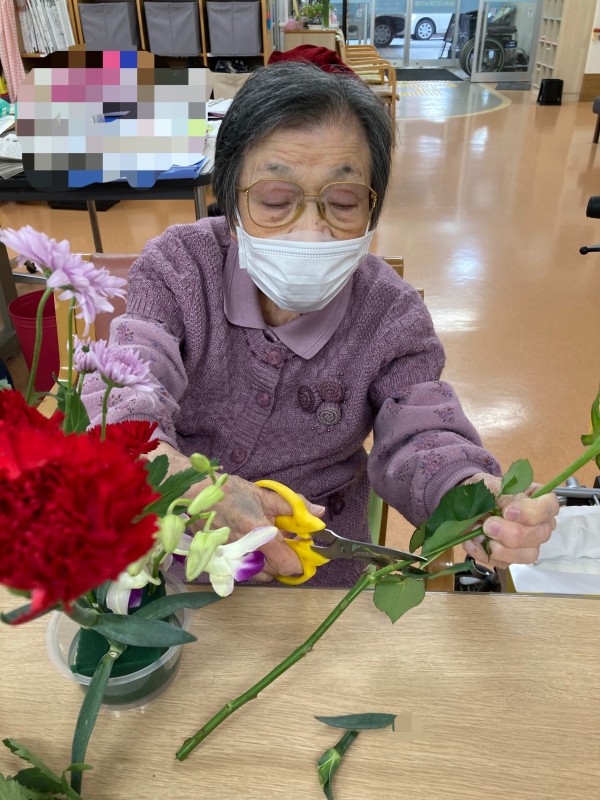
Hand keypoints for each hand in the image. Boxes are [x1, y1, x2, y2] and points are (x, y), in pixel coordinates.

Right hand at [146, 444, 323, 578]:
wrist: (194, 496)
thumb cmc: (228, 492)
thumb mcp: (264, 495)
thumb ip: (293, 506)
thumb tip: (319, 513)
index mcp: (261, 535)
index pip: (288, 563)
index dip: (301, 561)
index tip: (306, 551)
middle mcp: (248, 552)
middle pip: (276, 572)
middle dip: (286, 562)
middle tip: (289, 546)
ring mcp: (234, 560)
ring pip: (260, 574)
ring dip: (270, 565)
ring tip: (270, 547)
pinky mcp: (223, 561)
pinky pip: (245, 571)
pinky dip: (254, 565)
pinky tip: (253, 550)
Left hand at [460, 473, 559, 568]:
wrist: (469, 504)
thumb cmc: (486, 491)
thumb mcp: (491, 485)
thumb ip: (501, 494)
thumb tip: (506, 507)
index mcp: (540, 501)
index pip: (549, 507)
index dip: (532, 512)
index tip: (508, 512)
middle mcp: (540, 525)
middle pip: (539, 534)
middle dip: (512, 533)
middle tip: (488, 525)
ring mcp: (528, 544)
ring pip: (527, 555)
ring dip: (502, 549)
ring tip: (479, 536)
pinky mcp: (511, 558)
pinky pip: (503, 563)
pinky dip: (484, 554)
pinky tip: (471, 542)